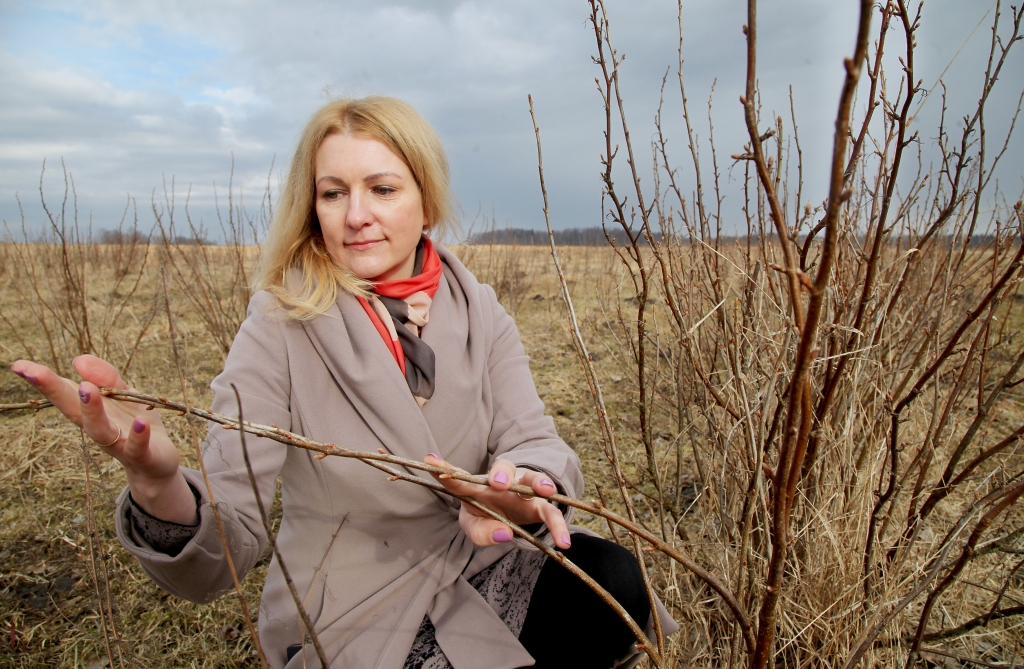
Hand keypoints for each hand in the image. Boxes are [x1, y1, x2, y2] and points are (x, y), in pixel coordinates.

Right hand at [11, 355, 196, 524]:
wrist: (157, 465)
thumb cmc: (134, 425)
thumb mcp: (124, 395)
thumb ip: (106, 376)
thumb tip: (77, 360)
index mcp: (90, 411)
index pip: (64, 393)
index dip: (42, 380)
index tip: (18, 366)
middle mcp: (98, 428)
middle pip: (73, 410)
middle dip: (54, 391)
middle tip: (35, 372)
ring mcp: (119, 443)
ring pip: (100, 430)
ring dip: (92, 410)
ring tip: (85, 389)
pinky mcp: (142, 455)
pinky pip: (138, 446)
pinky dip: (138, 435)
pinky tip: (141, 422)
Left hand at [425, 454, 570, 549]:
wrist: (511, 516)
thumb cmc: (487, 516)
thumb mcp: (476, 529)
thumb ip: (483, 533)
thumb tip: (505, 533)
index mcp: (476, 486)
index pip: (459, 477)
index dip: (445, 469)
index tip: (430, 460)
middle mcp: (500, 482)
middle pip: (503, 467)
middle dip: (502, 472)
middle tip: (499, 483)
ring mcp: (522, 490)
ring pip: (532, 480)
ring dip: (538, 483)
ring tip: (546, 491)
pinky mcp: (539, 503)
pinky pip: (551, 510)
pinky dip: (558, 525)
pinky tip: (564, 541)